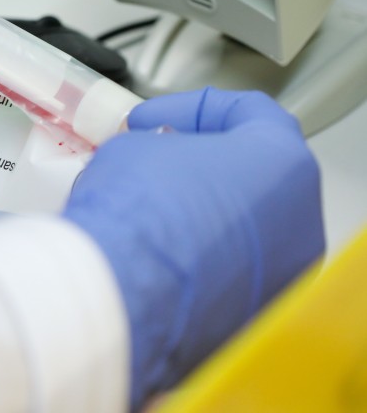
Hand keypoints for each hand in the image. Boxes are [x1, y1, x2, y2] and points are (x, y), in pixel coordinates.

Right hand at [63, 88, 322, 409]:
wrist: (123, 288)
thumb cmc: (140, 207)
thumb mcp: (134, 147)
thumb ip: (156, 147)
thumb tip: (152, 163)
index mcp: (284, 164)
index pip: (249, 113)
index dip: (189, 108)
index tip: (149, 119)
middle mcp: (298, 219)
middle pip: (250, 175)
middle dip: (196, 163)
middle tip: (151, 161)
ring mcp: (282, 272)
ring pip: (238, 228)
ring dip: (193, 211)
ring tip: (143, 209)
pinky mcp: (253, 313)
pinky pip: (223, 271)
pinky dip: (190, 255)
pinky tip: (147, 250)